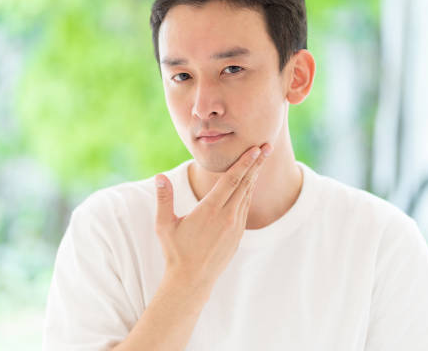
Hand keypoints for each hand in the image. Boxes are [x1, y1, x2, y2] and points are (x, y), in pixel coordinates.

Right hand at [154, 143, 272, 289]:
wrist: (192, 280)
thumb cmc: (176, 251)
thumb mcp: (164, 225)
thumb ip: (164, 199)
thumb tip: (159, 176)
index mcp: (210, 210)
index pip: (231, 180)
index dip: (244, 163)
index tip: (255, 149)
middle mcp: (227, 217)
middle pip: (245, 184)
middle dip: (256, 164)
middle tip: (268, 146)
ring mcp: (235, 226)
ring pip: (247, 195)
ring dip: (254, 176)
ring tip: (261, 160)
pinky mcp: (238, 235)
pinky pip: (245, 208)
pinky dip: (249, 192)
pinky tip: (250, 184)